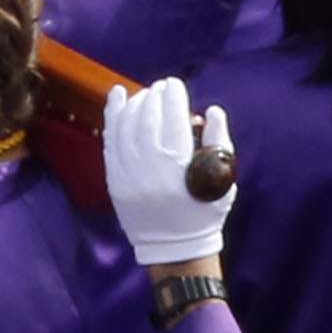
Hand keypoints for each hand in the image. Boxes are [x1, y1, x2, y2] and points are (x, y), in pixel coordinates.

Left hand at [103, 81, 237, 267]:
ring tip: (145, 94)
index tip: (175, 84)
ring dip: (135, 104)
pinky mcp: (114, 181)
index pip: (173, 119)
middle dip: (155, 97)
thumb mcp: (221, 180)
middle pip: (148, 120)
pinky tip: (117, 98)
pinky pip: (110, 141)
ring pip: (126, 127)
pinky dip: (113, 116)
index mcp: (179, 167)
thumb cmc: (203, 212)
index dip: (173, 96)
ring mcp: (128, 175)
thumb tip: (211, 110)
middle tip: (161, 87)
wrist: (175, 248)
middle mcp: (150, 168)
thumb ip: (219, 142)